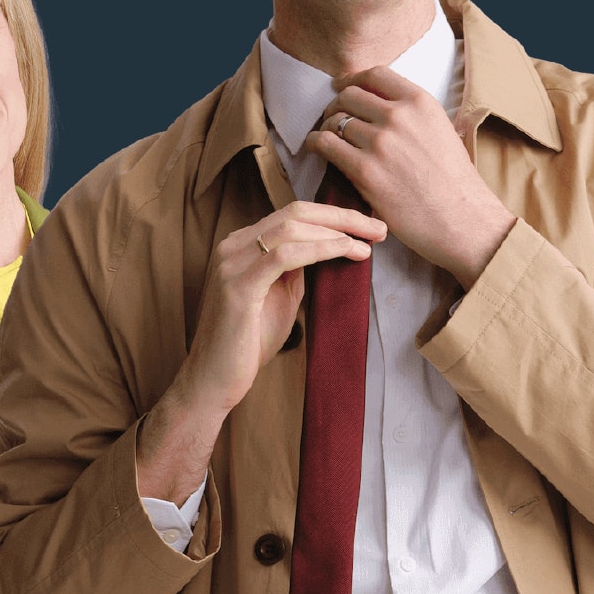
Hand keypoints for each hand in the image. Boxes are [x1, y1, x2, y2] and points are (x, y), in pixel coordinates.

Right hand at [134, 200, 384, 504]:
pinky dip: (320, 249)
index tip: (368, 227)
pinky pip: (284, 256)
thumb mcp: (280, 299)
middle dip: (342, 217)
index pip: (292, 214)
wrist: (214, 381)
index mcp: (242, 246)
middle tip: (379, 228)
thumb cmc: (247, 345)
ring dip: (337, 232)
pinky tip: (345, 253)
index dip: (333, 215)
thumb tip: (328, 249)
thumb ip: (297, 272)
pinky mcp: (237, 286)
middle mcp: (233, 246)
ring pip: (291, 227)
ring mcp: (231, 264)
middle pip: (295, 212)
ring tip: (368, 243)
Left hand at [307, 66, 515, 286]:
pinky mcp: (364, 170)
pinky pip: (326, 144)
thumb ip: (413, 115)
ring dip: (326, 127)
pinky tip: (317, 148)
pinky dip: (316, 143)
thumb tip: (383, 108)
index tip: (343, 86)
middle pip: (350, 95)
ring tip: (326, 137)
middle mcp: (398, 116)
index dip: (353, 79)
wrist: (461, 219)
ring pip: (335, 120)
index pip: (376, 74)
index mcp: (420, 102)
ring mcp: (380, 142)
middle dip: (337, 104)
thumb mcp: (442, 131)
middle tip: (333, 117)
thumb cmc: (455, 183)